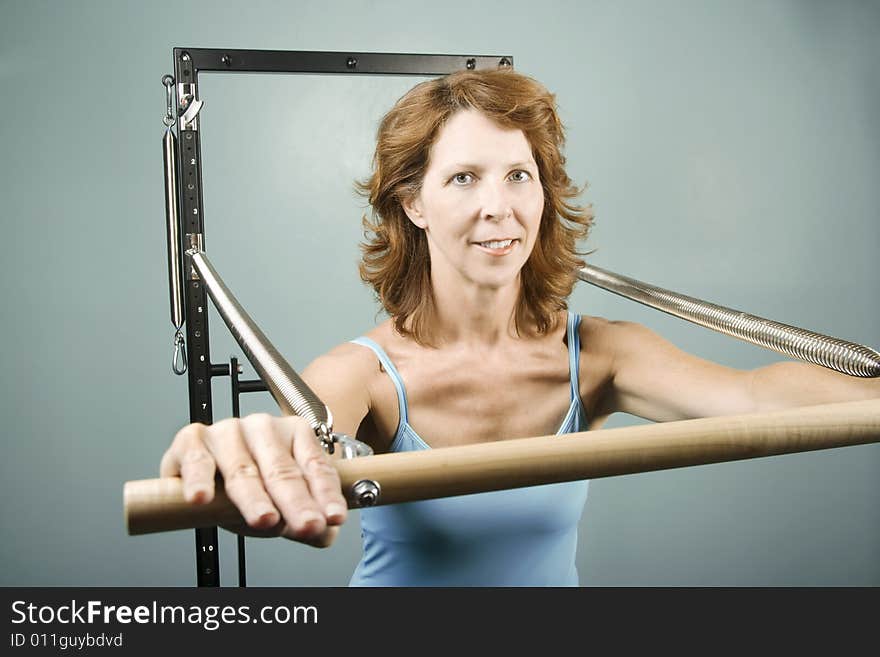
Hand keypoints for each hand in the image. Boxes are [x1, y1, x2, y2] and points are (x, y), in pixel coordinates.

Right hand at [160, 414, 347, 547]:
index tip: (332, 517)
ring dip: (254, 496)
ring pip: (242, 468)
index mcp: (295, 434)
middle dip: (296, 501)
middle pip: (282, 470)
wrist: (205, 474)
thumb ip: (305, 516)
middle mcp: (264, 428)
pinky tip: (202, 497)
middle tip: (306, 524)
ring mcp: (229, 431)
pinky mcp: (193, 439)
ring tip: (265, 518)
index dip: (325, 494)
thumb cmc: (251, 482)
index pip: (315, 467)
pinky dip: (199, 479)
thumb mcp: (283, 503)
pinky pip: (197, 460)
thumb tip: (325, 534)